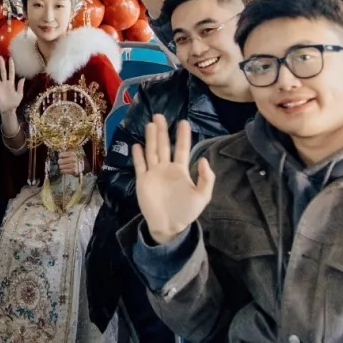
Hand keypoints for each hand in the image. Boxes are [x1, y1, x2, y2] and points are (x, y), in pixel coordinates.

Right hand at [0, 56, 24, 115]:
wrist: (8, 109)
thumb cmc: (14, 102)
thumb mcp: (19, 95)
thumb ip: (20, 86)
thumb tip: (23, 78)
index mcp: (11, 83)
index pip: (11, 72)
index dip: (11, 66)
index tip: (10, 58)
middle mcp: (5, 82)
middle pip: (3, 71)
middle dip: (1, 64)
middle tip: (0, 57)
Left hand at [57, 149, 83, 176]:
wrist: (81, 168)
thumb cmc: (73, 161)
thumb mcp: (70, 156)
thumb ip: (64, 155)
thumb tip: (56, 157)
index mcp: (72, 154)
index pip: (61, 155)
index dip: (59, 157)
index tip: (61, 158)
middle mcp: (73, 159)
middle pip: (60, 161)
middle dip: (59, 163)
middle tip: (60, 164)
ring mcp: (74, 165)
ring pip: (61, 166)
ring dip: (60, 167)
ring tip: (62, 167)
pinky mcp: (73, 170)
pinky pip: (63, 171)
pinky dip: (62, 171)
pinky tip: (63, 170)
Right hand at [133, 116, 214, 243]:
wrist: (169, 226)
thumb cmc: (186, 212)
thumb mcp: (202, 197)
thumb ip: (206, 179)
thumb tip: (203, 160)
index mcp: (181, 170)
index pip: (182, 149)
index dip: (183, 136)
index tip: (183, 122)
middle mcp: (166, 168)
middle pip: (164, 145)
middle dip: (162, 131)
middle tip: (160, 115)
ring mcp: (153, 173)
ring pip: (152, 151)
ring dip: (151, 138)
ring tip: (150, 124)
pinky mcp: (143, 181)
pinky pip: (140, 165)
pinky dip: (138, 156)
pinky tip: (137, 145)